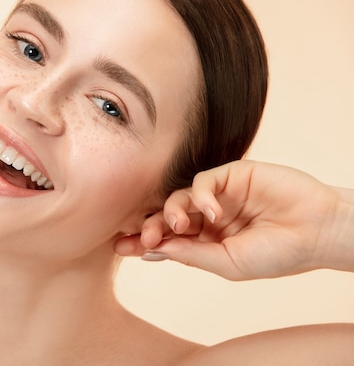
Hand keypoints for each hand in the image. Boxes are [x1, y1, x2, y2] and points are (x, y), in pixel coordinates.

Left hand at [115, 160, 352, 279]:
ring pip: (179, 197)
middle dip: (150, 227)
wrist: (318, 231)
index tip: (119, 247)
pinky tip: (213, 212)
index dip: (144, 242)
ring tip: (177, 226)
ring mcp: (220, 195)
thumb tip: (150, 254)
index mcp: (207, 241)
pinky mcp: (232, 175)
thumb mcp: (228, 263)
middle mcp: (209, 217)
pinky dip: (200, 195)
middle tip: (143, 237)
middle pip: (167, 218)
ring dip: (171, 212)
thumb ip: (190, 254)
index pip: (168, 240)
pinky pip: (202, 180)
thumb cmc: (278, 254)